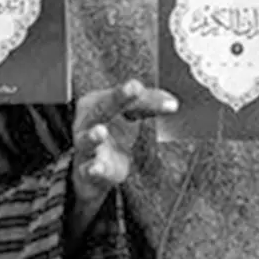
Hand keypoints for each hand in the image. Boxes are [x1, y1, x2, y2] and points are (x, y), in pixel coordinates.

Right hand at [71, 80, 177, 203]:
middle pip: (102, 108)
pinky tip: (96, 168)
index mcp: (96, 103)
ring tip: (100, 131)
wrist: (92, 168)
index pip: (118, 95)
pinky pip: (88, 170)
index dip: (133, 93)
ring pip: (85, 141)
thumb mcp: (129, 115)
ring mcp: (85, 147)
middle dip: (117, 98)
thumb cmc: (113, 133)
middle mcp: (87, 123)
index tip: (141, 87)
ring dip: (93, 136)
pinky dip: (92, 169)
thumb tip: (173, 103)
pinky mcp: (88, 172)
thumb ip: (148, 104)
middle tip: (133, 88)